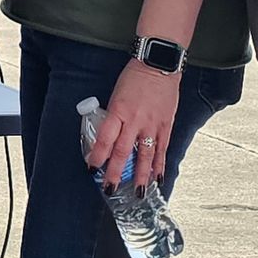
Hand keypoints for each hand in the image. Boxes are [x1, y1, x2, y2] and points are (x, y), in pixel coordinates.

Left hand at [88, 59, 180, 188]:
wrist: (158, 65)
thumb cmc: (134, 78)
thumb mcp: (116, 96)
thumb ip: (113, 117)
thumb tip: (108, 138)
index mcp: (118, 111)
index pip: (104, 139)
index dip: (97, 156)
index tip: (92, 168)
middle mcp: (134, 121)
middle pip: (123, 152)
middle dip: (116, 173)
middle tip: (110, 188)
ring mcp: (152, 125)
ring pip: (146, 156)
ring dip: (141, 176)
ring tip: (138, 192)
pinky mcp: (165, 126)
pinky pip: (163, 150)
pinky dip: (160, 166)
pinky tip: (158, 179)